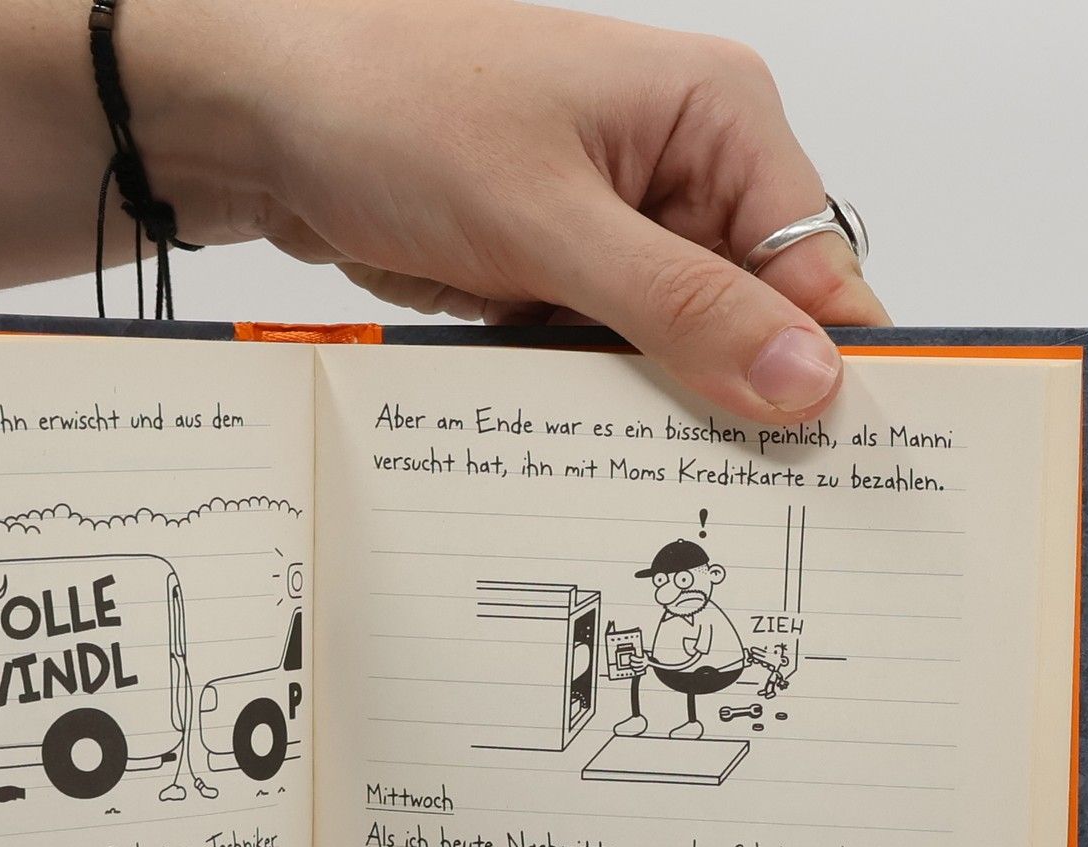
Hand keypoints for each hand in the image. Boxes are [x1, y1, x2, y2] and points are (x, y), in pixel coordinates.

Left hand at [144, 0, 887, 421]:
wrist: (265, 120)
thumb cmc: (396, 110)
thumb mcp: (550, 222)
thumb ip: (681, 308)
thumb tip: (804, 377)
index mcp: (718, 116)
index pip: (817, 262)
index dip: (822, 366)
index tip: (822, 464)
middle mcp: (683, 167)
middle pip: (752, 317)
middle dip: (732, 398)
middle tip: (725, 494)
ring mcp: (618, 226)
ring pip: (677, 350)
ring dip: (652, 406)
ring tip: (634, 469)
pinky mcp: (560, 273)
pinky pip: (606, 357)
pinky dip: (590, 397)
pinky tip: (574, 435)